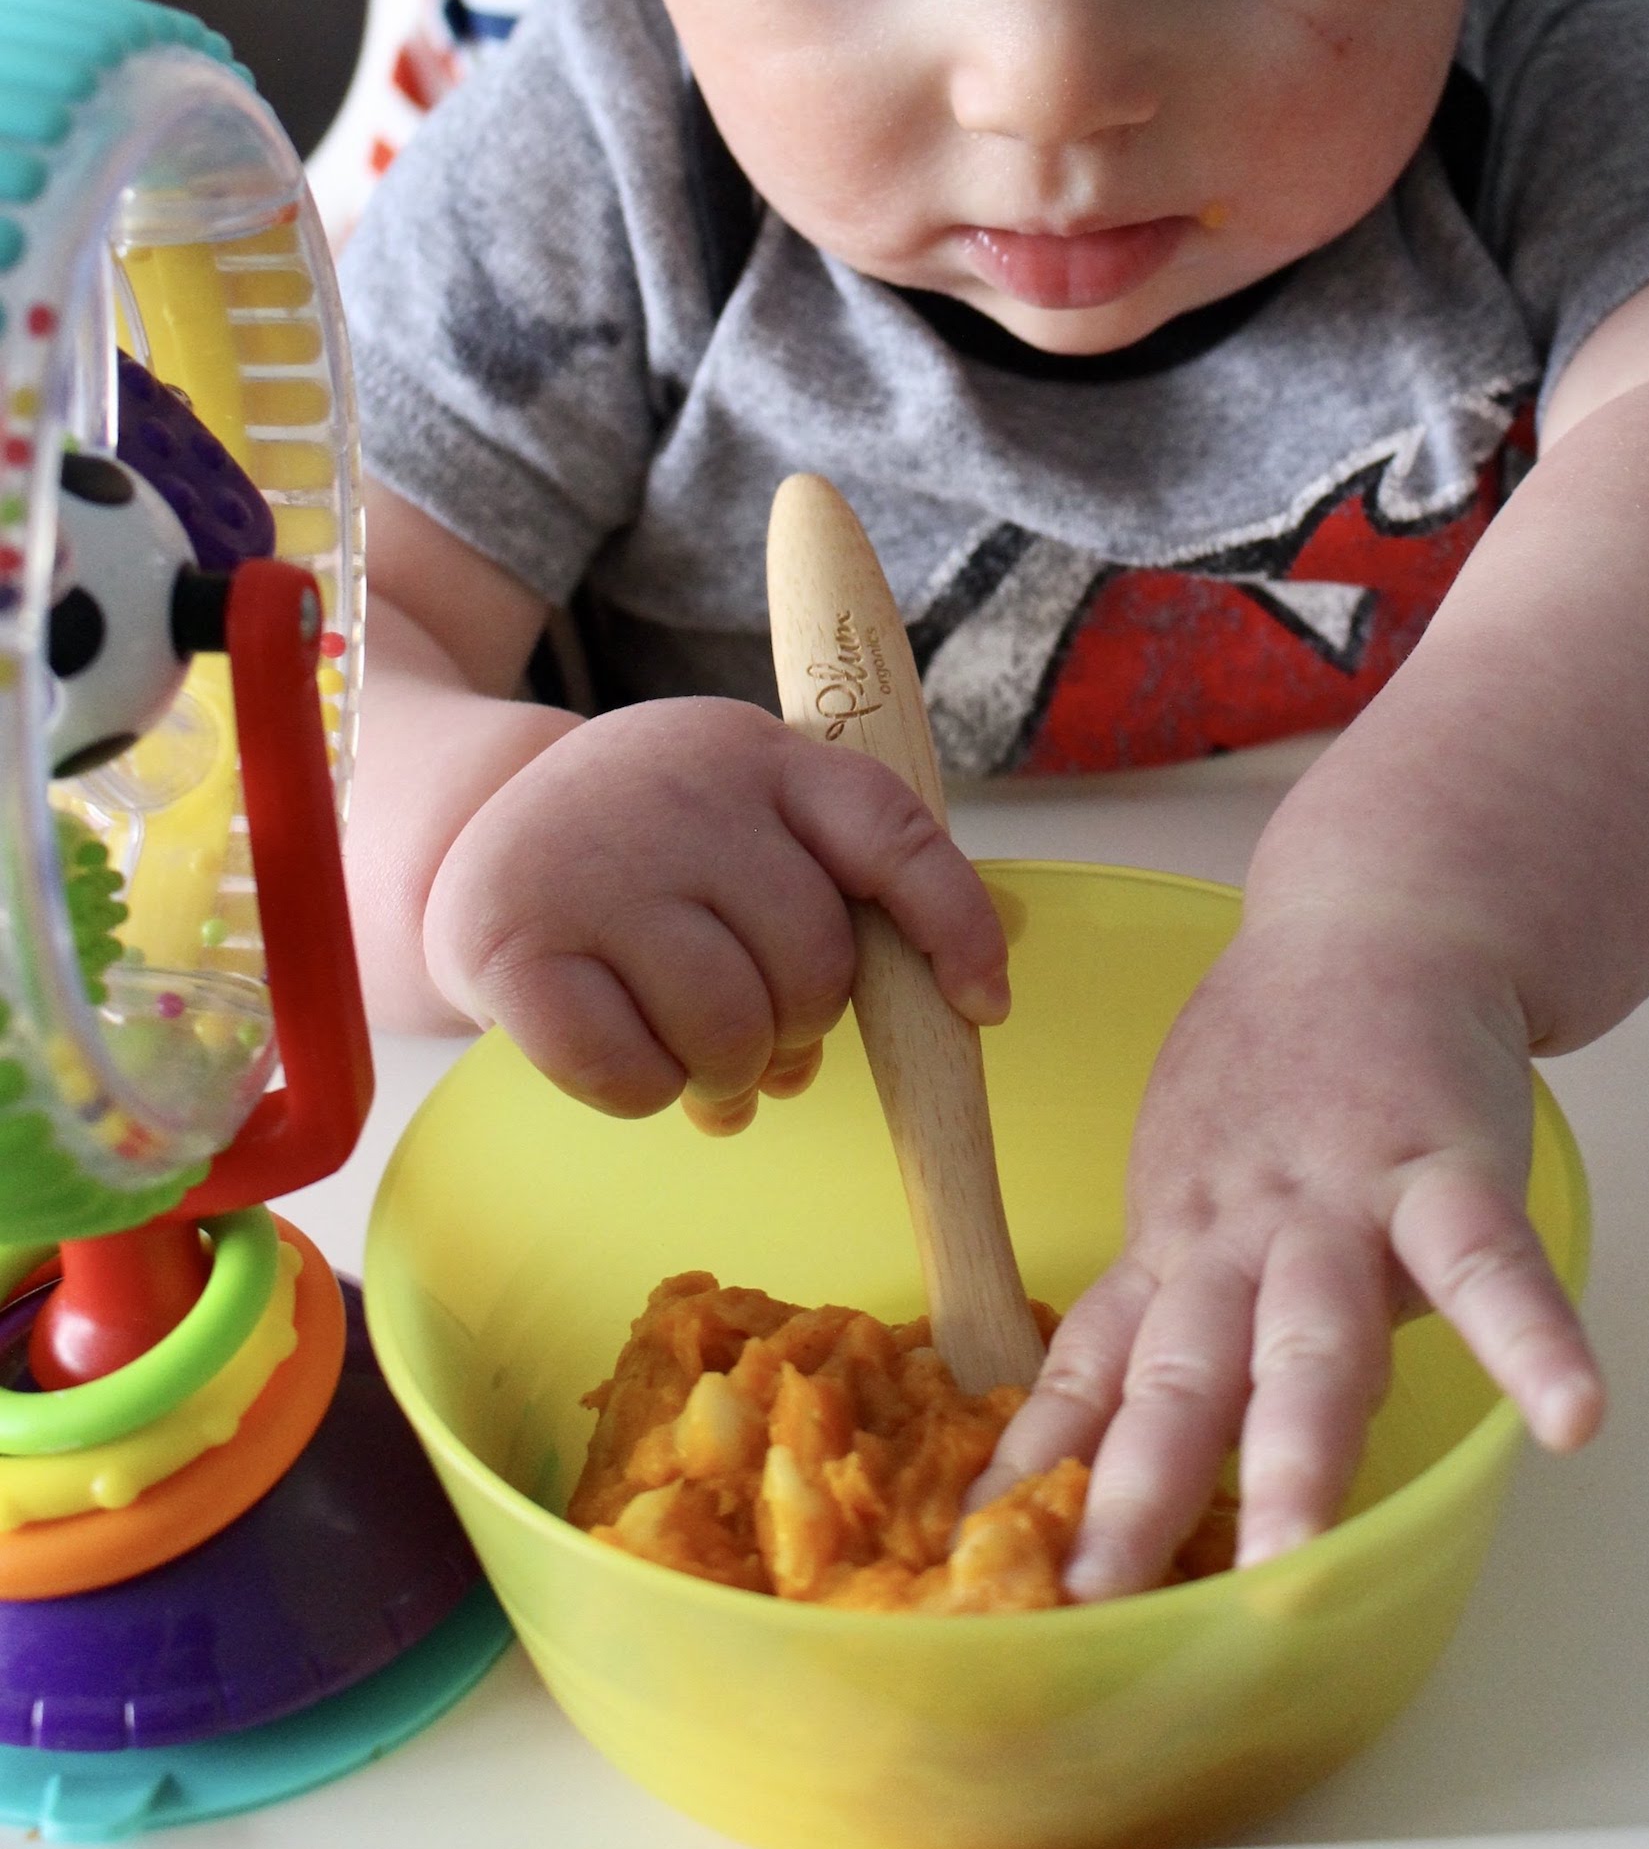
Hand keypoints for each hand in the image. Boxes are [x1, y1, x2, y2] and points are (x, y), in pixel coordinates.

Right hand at [422, 699, 1008, 1128]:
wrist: (466, 826)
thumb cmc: (645, 855)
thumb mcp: (742, 824)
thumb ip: (826, 894)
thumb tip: (933, 1014)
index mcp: (763, 756)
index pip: (891, 832)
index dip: (953, 926)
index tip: (982, 1006)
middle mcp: (685, 794)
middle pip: (814, 964)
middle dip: (798, 1030)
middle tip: (753, 1035)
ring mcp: (595, 864)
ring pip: (729, 1030)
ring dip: (724, 1074)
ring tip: (689, 1052)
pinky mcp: (513, 943)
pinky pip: (631, 1074)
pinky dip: (644, 1092)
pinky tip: (619, 1048)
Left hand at [971, 903, 1601, 1598]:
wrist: (1374, 919)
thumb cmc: (1275, 1071)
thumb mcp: (1190, 1181)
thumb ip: (1164, 1307)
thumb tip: (1083, 1448)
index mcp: (1175, 1251)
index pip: (1094, 1376)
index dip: (1042, 1470)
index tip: (982, 1565)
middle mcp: (1239, 1237)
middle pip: (1183, 1374)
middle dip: (1140, 1490)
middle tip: (1095, 1598)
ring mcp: (1343, 1201)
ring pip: (1312, 1337)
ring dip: (1296, 1449)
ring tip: (1287, 1560)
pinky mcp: (1448, 1163)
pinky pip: (1490, 1259)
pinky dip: (1532, 1339)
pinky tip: (1572, 1418)